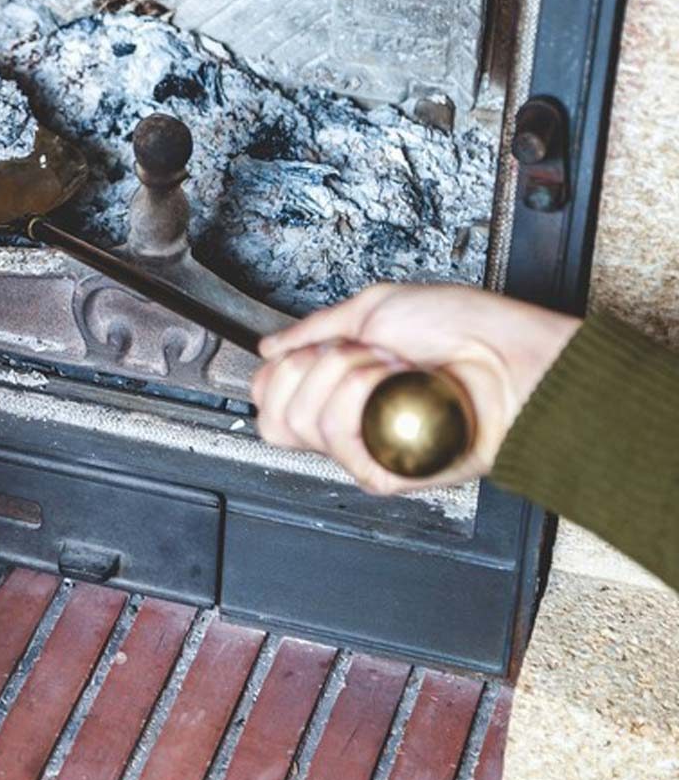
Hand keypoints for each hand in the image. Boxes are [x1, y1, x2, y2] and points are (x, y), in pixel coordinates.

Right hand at [250, 284, 579, 493]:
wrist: (510, 358)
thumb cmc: (464, 329)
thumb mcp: (374, 309)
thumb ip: (312, 329)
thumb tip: (268, 348)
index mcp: (337, 388)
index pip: (270, 396)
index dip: (282, 369)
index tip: (318, 347)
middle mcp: (345, 422)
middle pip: (275, 414)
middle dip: (313, 366)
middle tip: (363, 354)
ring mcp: (362, 448)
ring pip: (301, 422)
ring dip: (347, 375)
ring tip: (392, 367)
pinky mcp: (382, 470)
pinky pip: (337, 437)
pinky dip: (363, 397)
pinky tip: (400, 387)